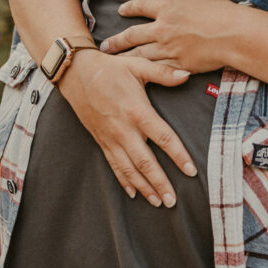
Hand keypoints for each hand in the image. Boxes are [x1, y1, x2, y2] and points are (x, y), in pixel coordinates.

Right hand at [58, 49, 192, 207]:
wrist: (76, 73)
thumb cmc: (110, 68)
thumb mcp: (138, 65)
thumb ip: (164, 73)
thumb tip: (187, 75)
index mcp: (137, 111)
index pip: (163, 138)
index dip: (178, 156)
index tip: (191, 171)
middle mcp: (124, 129)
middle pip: (145, 162)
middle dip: (160, 183)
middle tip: (173, 201)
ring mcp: (111, 137)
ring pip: (129, 169)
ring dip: (144, 187)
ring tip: (158, 202)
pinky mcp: (101, 140)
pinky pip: (114, 165)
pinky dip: (124, 181)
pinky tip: (133, 193)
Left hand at [100, 0, 239, 71]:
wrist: (233, 34)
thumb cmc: (222, 13)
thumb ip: (183, 5)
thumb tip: (178, 7)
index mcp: (169, 8)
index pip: (143, 6)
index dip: (130, 8)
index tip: (121, 11)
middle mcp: (163, 29)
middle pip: (133, 35)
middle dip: (117, 41)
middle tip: (105, 47)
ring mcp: (169, 48)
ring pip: (140, 55)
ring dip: (125, 59)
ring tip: (115, 63)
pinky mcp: (178, 65)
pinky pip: (157, 69)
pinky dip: (146, 73)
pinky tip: (138, 76)